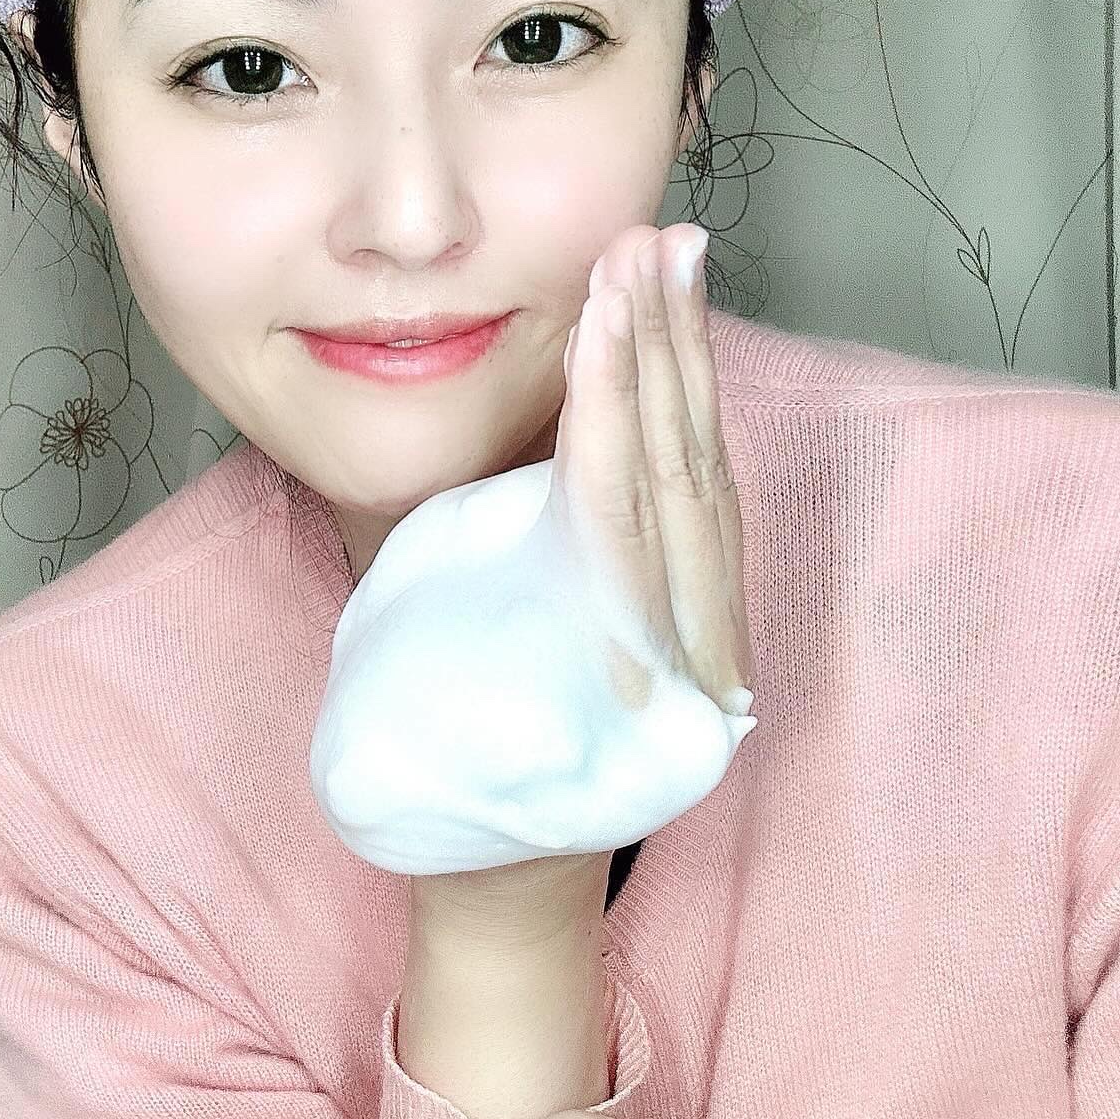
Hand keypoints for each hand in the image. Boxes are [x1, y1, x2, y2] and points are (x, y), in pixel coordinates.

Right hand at [413, 221, 755, 924]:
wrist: (501, 872)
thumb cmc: (427, 779)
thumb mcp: (407, 687)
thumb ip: (474, 584)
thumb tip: (523, 473)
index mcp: (608, 695)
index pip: (617, 516)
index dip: (611, 402)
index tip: (605, 301)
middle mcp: (684, 671)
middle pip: (681, 485)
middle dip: (664, 354)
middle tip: (649, 246)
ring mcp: (710, 649)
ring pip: (708, 484)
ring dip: (690, 367)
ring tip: (673, 264)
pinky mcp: (712, 624)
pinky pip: (710, 504)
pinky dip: (696, 415)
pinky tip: (685, 349)